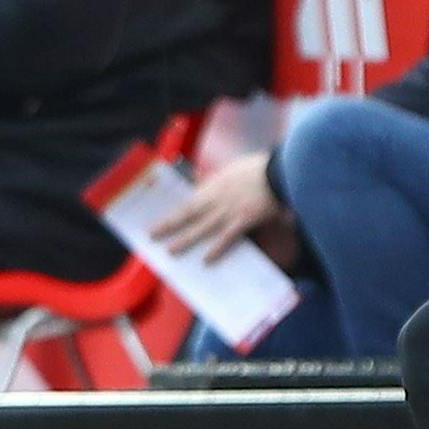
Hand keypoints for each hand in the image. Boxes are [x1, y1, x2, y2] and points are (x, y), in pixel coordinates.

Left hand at [150, 151, 279, 263]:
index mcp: (212, 185)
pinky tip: (206, 260)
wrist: (277, 170)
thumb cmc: (257, 169)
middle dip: (168, 225)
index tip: (158, 220)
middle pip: (187, 214)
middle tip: (152, 235)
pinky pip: (226, 237)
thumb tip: (199, 182)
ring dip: (185, 240)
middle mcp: (215, 198)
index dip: (172, 212)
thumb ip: (214, 180)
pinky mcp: (243, 220)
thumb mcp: (229, 170)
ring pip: (201, 228)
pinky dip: (216, 249)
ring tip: (171, 250)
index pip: (187, 201)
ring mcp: (228, 210)